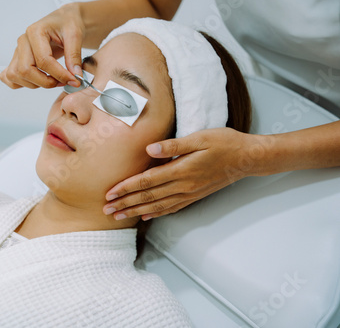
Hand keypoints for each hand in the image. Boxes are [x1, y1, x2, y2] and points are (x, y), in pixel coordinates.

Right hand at [0, 3, 83, 89]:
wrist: (64, 20)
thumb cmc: (68, 23)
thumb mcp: (75, 35)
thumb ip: (74, 56)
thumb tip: (75, 76)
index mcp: (35, 32)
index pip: (43, 60)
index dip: (59, 74)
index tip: (74, 80)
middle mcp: (23, 42)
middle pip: (25, 70)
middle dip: (46, 82)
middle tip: (62, 82)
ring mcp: (18, 51)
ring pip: (15, 76)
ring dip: (35, 84)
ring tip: (53, 81)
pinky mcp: (17, 60)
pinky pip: (9, 77)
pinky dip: (21, 84)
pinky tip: (37, 81)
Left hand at [103, 128, 257, 219]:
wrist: (248, 158)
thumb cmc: (224, 143)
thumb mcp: (200, 137)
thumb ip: (173, 145)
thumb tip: (149, 149)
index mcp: (182, 170)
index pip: (147, 181)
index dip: (127, 188)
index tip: (110, 193)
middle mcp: (184, 186)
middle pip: (148, 198)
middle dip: (125, 204)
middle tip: (106, 210)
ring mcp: (189, 193)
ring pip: (157, 206)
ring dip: (136, 212)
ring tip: (119, 216)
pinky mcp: (194, 196)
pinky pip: (171, 208)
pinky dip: (156, 214)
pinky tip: (145, 217)